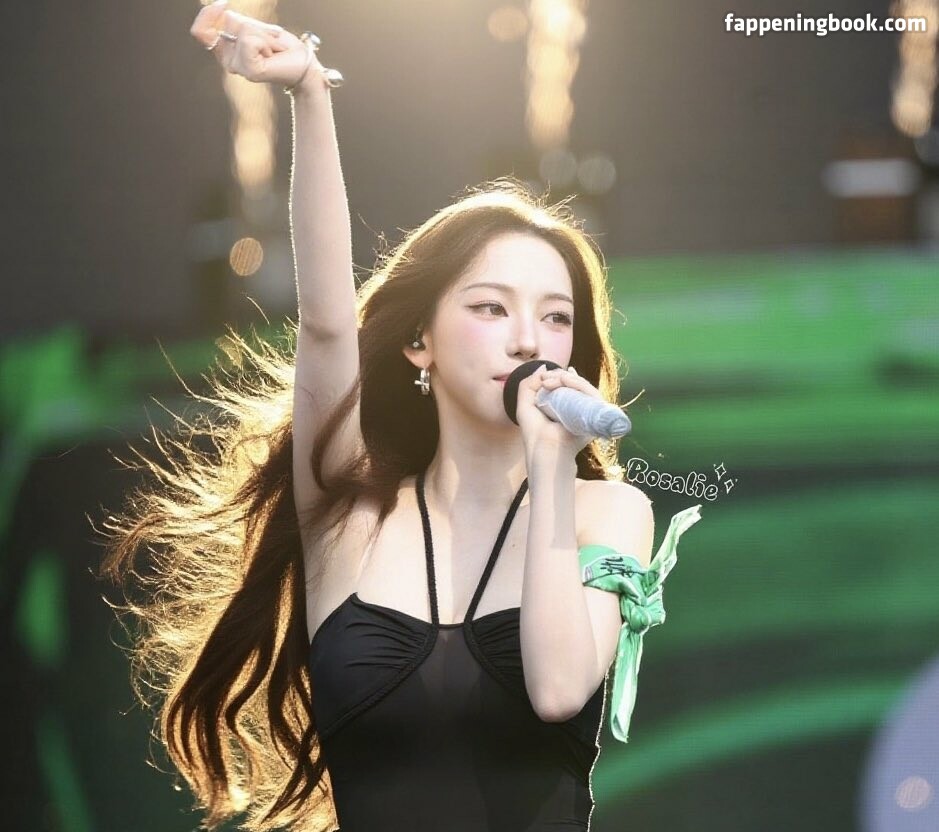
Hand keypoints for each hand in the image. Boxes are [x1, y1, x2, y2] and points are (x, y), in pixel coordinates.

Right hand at [190, 0, 324, 89]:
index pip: (200, 31)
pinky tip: (274, 54)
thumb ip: (236, 22)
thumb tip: (222, 9)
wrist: (302, 64)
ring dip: (264, 34)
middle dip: (252, 24)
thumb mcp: (254, 28)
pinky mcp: (250, 71)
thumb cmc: (282, 46)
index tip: (224, 3)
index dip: (207, 14)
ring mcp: (238, 68)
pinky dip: (267, 41)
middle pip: (227, 23)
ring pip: (243, 30)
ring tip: (273, 48)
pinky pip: (251, 41)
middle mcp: (228, 60)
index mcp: (226, 50)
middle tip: (268, 39)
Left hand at [516, 365, 602, 461]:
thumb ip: (529, 385)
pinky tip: (565, 380)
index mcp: (567, 408)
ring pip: (585, 386)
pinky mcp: (596, 414)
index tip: (546, 374)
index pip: (571, 386)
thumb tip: (544, 367)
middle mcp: (580, 409)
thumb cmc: (535, 433)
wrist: (545, 449)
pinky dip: (579, 383)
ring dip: (567, 378)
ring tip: (551, 380)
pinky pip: (592, 393)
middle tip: (545, 379)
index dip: (562, 376)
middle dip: (561, 376)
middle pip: (578, 384)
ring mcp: (589, 412)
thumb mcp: (525, 405)